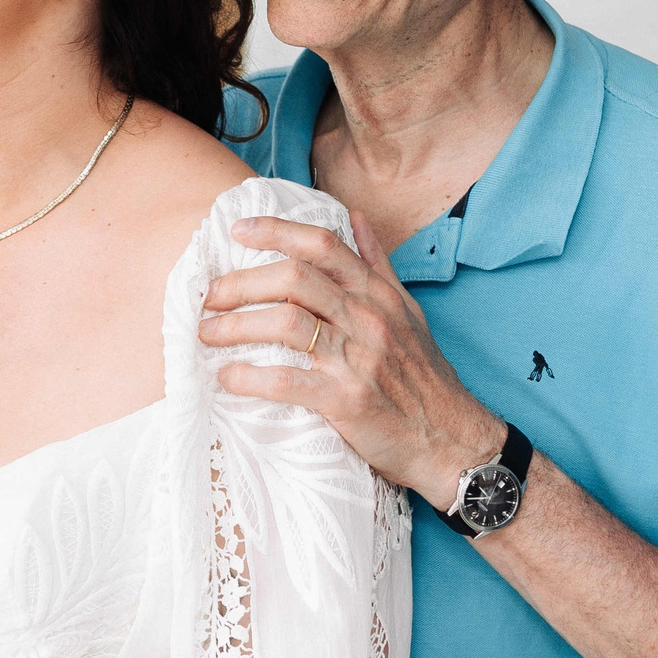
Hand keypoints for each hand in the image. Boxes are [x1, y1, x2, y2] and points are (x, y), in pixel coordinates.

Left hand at [200, 211, 503, 509]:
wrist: (451, 440)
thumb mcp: (408, 313)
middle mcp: (366, 318)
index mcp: (377, 295)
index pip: (322, 245)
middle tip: (209, 297)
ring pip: (284, 322)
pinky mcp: (345, 400)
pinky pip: (287, 381)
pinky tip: (227, 377)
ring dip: (235, 326)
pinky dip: (250, 377)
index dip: (276, 231)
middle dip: (240, 283)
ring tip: (206, 334)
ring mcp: (357, 358)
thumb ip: (377, 264)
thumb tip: (355, 218)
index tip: (237, 230)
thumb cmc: (424, 378)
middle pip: (293, 278)